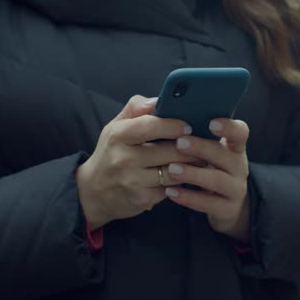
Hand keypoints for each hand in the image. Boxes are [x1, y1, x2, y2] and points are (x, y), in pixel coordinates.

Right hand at [76, 95, 201, 230]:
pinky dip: (182, 183)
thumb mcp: (115, 127)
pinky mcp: (142, 200)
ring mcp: (133, 181)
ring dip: (192, 166)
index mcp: (118, 135)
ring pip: (174, 172)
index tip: (189, 126)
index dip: (173, 125)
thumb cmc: (111, 153)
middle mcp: (124, 159)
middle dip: (191, 147)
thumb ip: (136, 108)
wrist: (93, 192)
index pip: (150, 126)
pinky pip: (171, 189)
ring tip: (203, 158)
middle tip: (206, 143)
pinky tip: (189, 177)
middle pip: (168, 151)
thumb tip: (159, 99)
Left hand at [165, 119, 250, 243]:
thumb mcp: (207, 151)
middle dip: (201, 148)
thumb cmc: (209, 168)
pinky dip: (189, 198)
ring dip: (194, 174)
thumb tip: (161, 108)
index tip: (211, 122)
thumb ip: (190, 131)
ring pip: (217, 180)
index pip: (240, 132)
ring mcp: (236, 189)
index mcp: (234, 147)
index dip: (229, 127)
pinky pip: (208, 204)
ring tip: (172, 169)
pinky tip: (170, 192)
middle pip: (224, 155)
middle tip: (180, 143)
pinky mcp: (227, 209)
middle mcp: (239, 166)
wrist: (226, 206)